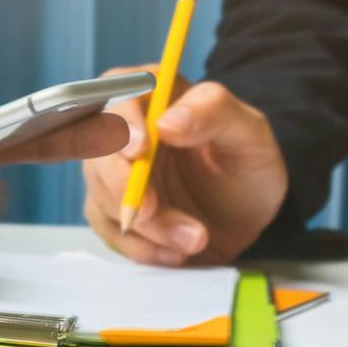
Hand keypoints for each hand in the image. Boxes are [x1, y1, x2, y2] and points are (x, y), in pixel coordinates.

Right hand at [81, 79, 285, 265]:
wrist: (246, 218)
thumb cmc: (247, 165)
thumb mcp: (250, 133)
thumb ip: (215, 113)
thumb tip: (167, 122)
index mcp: (155, 95)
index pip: (120, 93)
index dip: (121, 122)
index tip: (138, 152)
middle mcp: (127, 131)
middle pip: (98, 150)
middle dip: (122, 186)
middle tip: (151, 212)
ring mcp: (115, 173)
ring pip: (103, 196)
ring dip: (145, 226)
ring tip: (193, 239)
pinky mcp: (115, 210)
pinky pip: (111, 230)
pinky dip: (141, 248)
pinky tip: (175, 253)